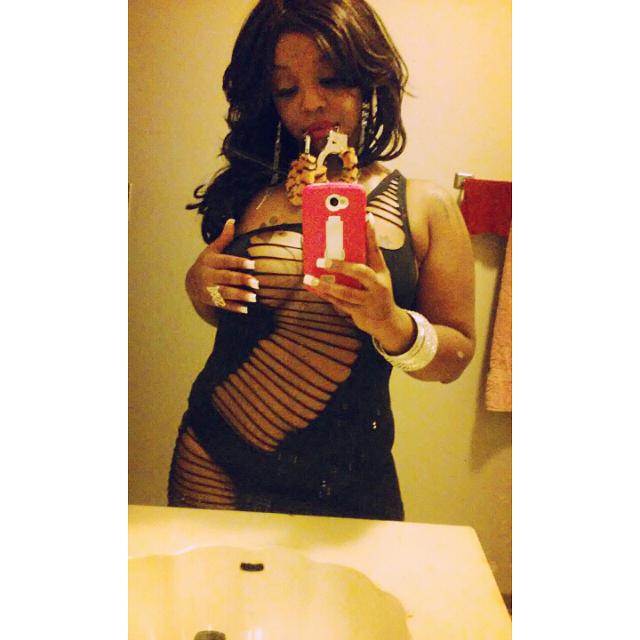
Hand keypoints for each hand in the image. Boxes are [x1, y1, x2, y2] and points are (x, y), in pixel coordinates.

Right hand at [186, 219, 258, 313]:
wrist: (190, 282)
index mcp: (210, 261)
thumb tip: (232, 220)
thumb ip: (224, 238)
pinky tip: (245, 309)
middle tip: (256, 283)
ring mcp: (208, 290)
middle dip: (241, 280)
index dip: (238, 262)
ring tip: (254, 297)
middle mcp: (207, 275)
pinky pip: (222, 305)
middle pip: (226, 278)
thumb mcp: (212, 250)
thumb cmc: (207, 263)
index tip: (252, 264)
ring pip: (225, 293)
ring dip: (239, 296)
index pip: (226, 261)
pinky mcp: (210, 301)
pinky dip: (234, 308)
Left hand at [304, 215, 408, 341]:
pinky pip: (338, 303)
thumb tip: (360, 230)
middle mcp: (377, 285)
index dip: (371, 234)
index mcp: (381, 272)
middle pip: (360, 272)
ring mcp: (368, 301)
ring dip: (325, 286)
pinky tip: (313, 288)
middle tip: (320, 260)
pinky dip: (325, 295)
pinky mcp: (358, 312)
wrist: (386, 320)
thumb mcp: (378, 273)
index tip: (366, 216)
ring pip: (345, 292)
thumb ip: (368, 256)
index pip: (376, 250)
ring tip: (309, 279)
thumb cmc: (378, 290)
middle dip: (340, 265)